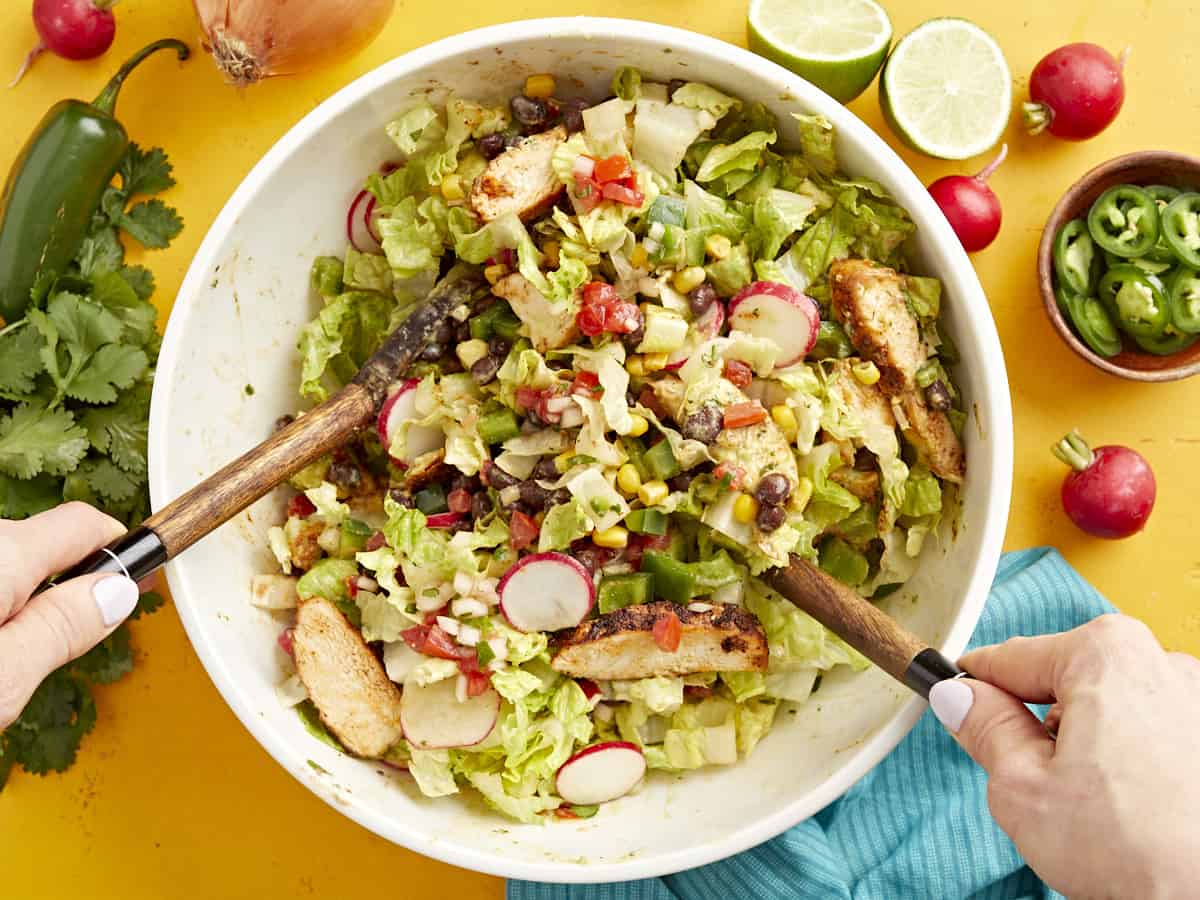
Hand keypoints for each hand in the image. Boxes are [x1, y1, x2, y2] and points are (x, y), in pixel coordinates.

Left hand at [0, 503, 139, 728]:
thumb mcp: (1, 679)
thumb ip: (60, 631)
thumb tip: (117, 594)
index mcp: (2, 556)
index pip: (86, 525)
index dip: (123, 552)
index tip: (144, 581)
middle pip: (42, 549)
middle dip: (63, 592)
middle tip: (51, 658)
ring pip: (7, 572)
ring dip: (16, 608)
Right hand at [929, 614, 1199, 898]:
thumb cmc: (1133, 850)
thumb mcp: (1021, 787)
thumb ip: (985, 728)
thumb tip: (959, 698)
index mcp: (1106, 654)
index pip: (1011, 657)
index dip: (974, 685)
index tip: (955, 699)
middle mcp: (1162, 662)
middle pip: (1066, 680)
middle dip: (1041, 723)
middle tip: (1033, 778)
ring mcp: (1197, 701)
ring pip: (1111, 708)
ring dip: (1090, 744)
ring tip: (1089, 804)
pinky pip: (1154, 732)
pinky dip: (1133, 761)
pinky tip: (1131, 807)